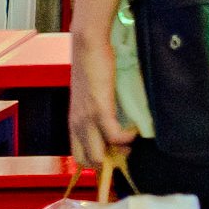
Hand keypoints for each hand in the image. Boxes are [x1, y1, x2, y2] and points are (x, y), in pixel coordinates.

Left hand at [69, 27, 134, 173]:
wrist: (87, 46)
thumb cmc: (91, 65)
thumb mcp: (90, 94)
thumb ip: (96, 110)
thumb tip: (113, 122)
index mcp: (73, 122)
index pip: (79, 157)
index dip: (97, 163)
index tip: (115, 157)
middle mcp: (77, 125)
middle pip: (89, 161)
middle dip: (109, 162)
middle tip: (127, 150)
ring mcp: (86, 119)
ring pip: (99, 156)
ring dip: (119, 153)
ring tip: (132, 141)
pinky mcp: (99, 110)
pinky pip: (114, 136)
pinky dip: (127, 138)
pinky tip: (135, 130)